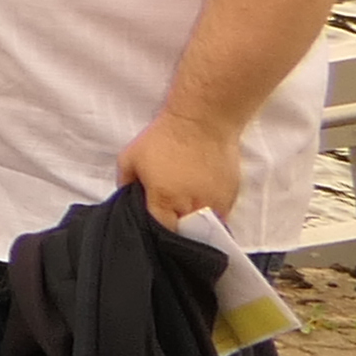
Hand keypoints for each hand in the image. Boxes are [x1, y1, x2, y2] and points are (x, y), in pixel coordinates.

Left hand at [120, 110, 245, 228]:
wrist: (202, 122)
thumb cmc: (163, 138)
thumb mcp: (130, 158)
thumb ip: (124, 184)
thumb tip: (126, 201)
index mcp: (165, 200)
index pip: (162, 232)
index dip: (156, 234)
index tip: (153, 229)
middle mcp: (192, 207)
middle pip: (184, 234)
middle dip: (176, 232)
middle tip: (168, 221)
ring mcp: (214, 204)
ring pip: (203, 230)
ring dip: (194, 226)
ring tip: (185, 214)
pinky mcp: (231, 197)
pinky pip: (219, 218)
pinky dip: (209, 216)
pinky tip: (200, 204)